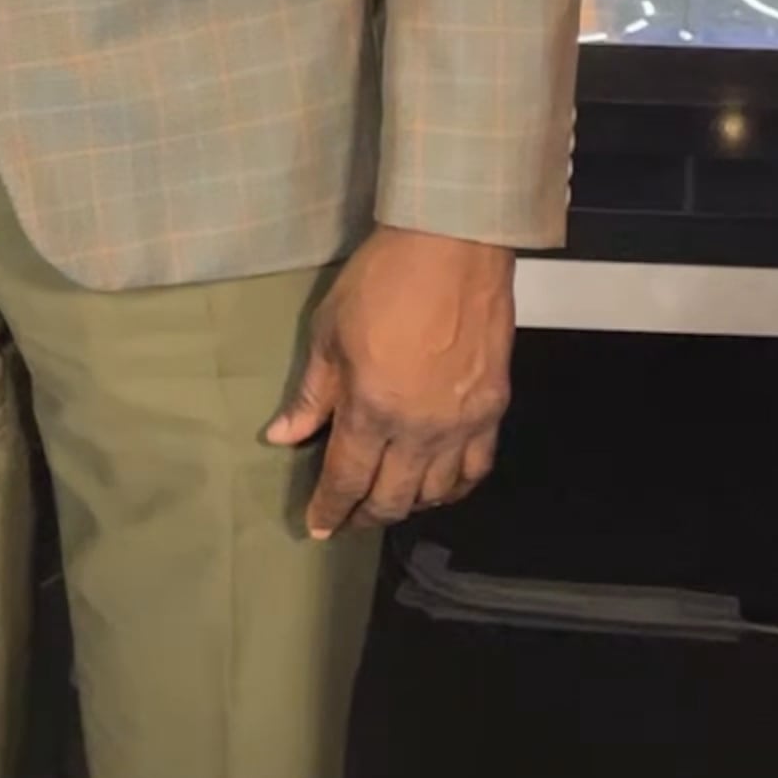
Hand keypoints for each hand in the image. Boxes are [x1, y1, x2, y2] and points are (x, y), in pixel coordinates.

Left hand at [265, 227, 518, 538]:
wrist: (452, 250)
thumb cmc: (382, 282)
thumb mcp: (328, 333)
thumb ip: (312, 395)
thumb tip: (283, 436)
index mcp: (372, 410)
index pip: (347, 478)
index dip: (330, 508)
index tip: (317, 527)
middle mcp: (420, 430)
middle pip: (393, 497)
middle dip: (365, 516)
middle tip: (346, 521)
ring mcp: (462, 425)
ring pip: (436, 492)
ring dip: (408, 505)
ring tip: (386, 502)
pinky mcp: (494, 411)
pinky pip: (476, 469)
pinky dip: (454, 488)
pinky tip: (438, 487)